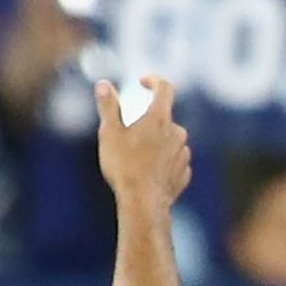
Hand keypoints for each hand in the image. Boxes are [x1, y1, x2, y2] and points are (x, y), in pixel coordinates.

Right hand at [94, 76, 192, 212]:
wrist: (143, 204)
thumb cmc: (125, 167)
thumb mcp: (109, 134)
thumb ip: (108, 106)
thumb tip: (103, 84)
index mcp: (159, 118)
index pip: (164, 88)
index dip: (154, 81)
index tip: (143, 82)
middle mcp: (177, 133)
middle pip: (164, 118)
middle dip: (148, 122)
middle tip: (129, 136)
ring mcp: (183, 154)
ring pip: (170, 141)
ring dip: (156, 144)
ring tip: (136, 161)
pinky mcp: (183, 174)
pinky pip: (173, 162)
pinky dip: (162, 164)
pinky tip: (147, 176)